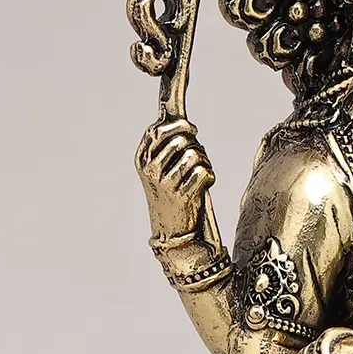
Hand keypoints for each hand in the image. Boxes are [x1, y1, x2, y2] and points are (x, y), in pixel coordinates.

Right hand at [136, 117, 214, 241]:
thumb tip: (183, 122)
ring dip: (204, 161)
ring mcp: (166, 183)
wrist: (171, 231)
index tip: (191, 128)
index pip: (157, 131)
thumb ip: (166, 146)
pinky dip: (210, 176)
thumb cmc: (170, 194)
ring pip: (194, 155)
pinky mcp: (182, 195)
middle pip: (179, 140)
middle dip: (195, 145)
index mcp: (142, 160)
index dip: (177, 124)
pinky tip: (205, 184)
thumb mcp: (160, 169)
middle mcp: (151, 170)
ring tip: (200, 173)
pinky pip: (204, 172)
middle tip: (198, 156)